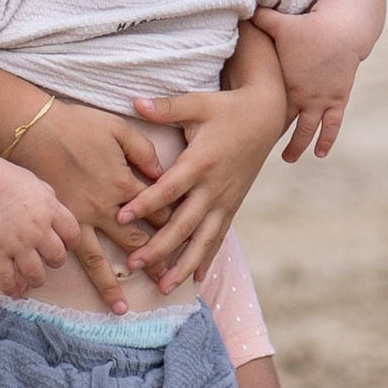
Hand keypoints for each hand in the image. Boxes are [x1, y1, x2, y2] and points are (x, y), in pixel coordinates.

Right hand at [0, 163, 81, 299]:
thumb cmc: (8, 179)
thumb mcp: (39, 185)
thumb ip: (51, 202)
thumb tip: (57, 216)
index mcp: (51, 211)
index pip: (73, 235)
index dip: (70, 243)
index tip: (65, 244)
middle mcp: (38, 230)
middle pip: (57, 258)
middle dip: (54, 261)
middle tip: (48, 259)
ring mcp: (17, 244)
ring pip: (36, 274)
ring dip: (37, 279)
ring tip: (34, 279)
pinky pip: (6, 278)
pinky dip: (11, 288)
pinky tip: (13, 292)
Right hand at [18, 101, 170, 313]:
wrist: (34, 130)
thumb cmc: (78, 125)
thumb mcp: (119, 129)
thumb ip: (144, 151)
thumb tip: (163, 173)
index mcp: (126, 183)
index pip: (159, 210)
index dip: (176, 225)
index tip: (190, 241)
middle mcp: (107, 207)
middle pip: (138, 241)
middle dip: (156, 263)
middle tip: (171, 283)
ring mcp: (82, 218)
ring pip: (103, 258)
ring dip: (113, 284)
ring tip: (122, 309)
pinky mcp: (60, 221)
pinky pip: (73, 253)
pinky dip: (79, 273)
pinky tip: (80, 289)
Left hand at [113, 78, 287, 292]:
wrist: (266, 115)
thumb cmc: (227, 108)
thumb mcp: (198, 103)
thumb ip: (166, 107)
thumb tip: (135, 101)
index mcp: (201, 161)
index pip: (169, 189)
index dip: (146, 204)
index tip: (122, 217)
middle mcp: (213, 186)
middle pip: (184, 224)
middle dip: (159, 247)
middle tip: (134, 264)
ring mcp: (225, 199)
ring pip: (203, 239)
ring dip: (183, 264)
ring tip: (164, 287)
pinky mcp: (232, 205)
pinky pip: (218, 236)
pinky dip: (206, 259)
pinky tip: (194, 279)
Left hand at [251, 4, 358, 159]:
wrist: (343, 30)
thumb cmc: (308, 26)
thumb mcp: (279, 23)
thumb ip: (259, 20)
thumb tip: (240, 10)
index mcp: (283, 82)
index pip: (264, 106)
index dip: (251, 118)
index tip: (238, 130)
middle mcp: (301, 96)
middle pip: (282, 122)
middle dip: (271, 135)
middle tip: (256, 150)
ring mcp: (320, 100)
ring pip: (307, 129)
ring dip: (298, 145)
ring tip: (289, 158)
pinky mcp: (337, 99)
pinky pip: (332, 125)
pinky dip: (326, 140)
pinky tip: (321, 154)